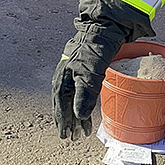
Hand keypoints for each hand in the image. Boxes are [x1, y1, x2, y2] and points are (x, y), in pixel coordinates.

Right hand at [51, 24, 125, 139]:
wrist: (104, 27)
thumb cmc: (96, 48)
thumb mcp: (91, 72)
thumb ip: (85, 93)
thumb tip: (79, 116)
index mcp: (63, 77)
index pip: (60, 104)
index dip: (62, 120)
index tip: (65, 135)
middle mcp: (65, 76)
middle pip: (63, 103)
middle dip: (67, 121)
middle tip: (72, 137)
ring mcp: (73, 72)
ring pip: (70, 98)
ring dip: (75, 115)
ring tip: (80, 130)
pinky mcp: (83, 69)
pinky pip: (78, 92)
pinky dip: (80, 104)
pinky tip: (84, 110)